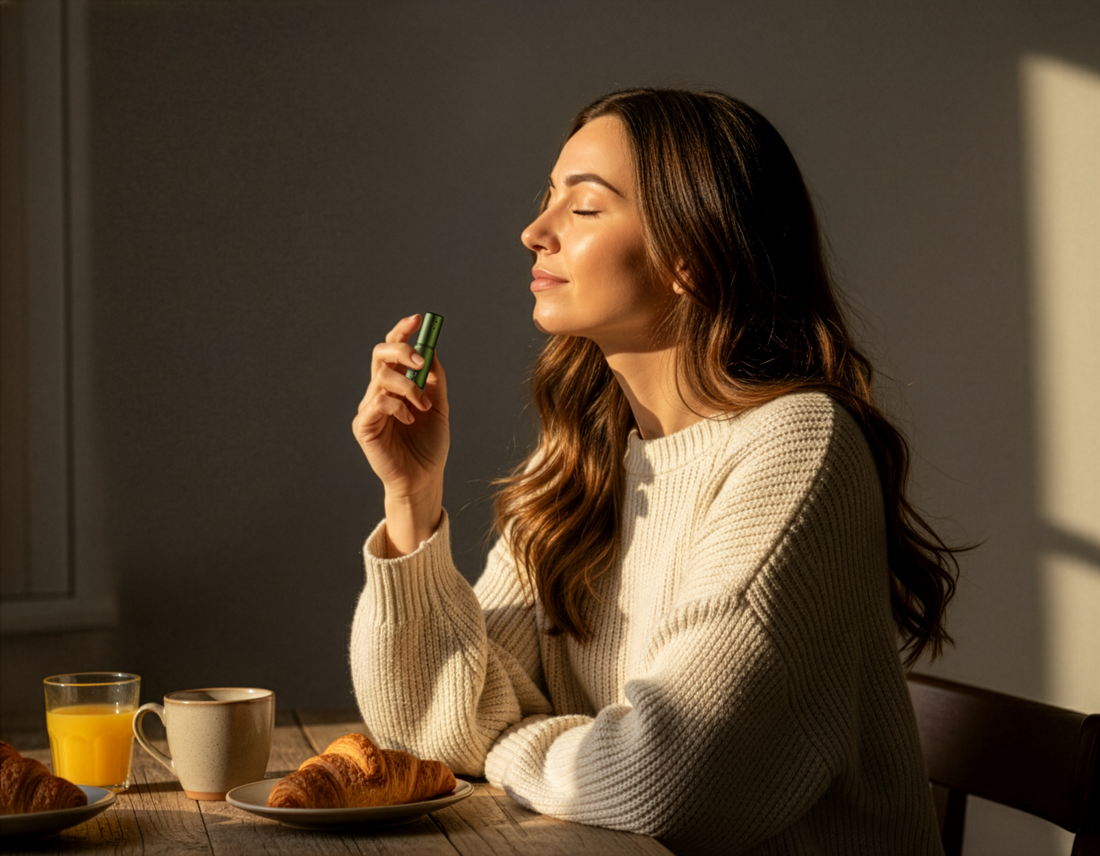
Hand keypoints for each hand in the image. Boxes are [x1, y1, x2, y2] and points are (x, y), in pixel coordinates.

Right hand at [352, 314, 449, 555]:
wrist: (424, 478)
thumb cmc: (429, 445)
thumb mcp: (439, 406)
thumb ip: (434, 379)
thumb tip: (433, 349)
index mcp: (396, 384)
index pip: (393, 350)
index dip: (402, 331)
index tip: (418, 319)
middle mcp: (379, 392)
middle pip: (381, 354)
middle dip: (402, 348)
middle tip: (421, 359)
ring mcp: (369, 408)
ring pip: (382, 377)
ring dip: (409, 386)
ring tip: (423, 406)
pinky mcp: (363, 425)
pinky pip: (378, 402)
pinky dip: (398, 405)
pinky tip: (410, 419)